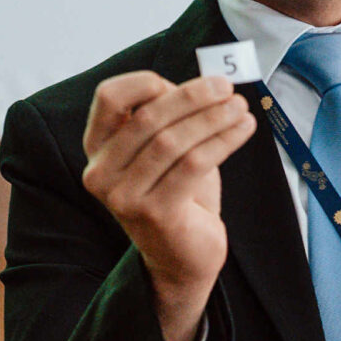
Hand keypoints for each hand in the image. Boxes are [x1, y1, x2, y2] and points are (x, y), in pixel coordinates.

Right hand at [81, 72, 256, 340]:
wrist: (183, 258)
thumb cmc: (177, 194)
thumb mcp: (165, 149)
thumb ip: (169, 116)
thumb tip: (200, 84)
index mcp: (96, 149)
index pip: (109, 98)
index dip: (147, 82)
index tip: (187, 82)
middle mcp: (100, 173)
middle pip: (146, 118)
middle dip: (192, 97)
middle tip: (227, 88)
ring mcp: (123, 197)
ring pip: (172, 141)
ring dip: (213, 118)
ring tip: (241, 108)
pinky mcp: (155, 214)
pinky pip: (194, 164)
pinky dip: (223, 140)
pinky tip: (243, 129)